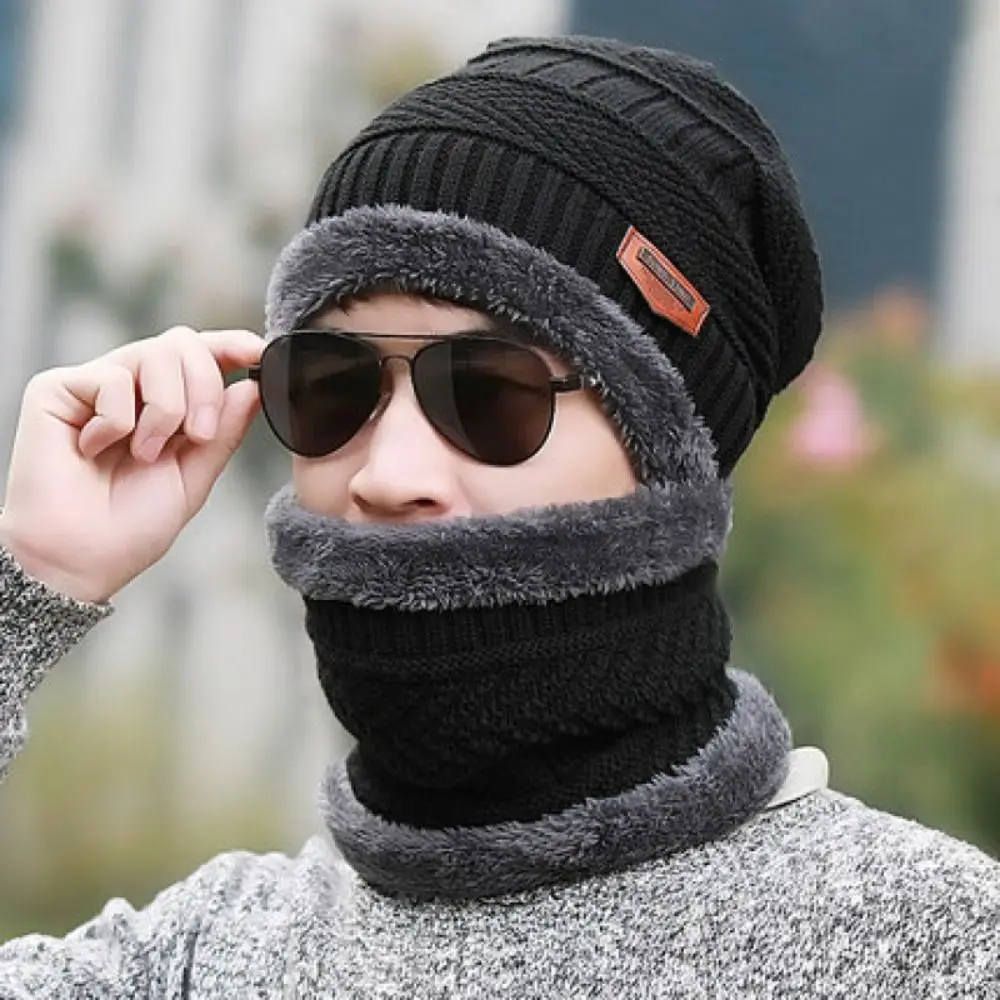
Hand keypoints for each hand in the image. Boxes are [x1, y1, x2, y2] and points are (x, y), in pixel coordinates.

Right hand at [0, 327, 263, 603]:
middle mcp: (130, 387)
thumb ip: (224, 431)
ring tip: (145, 453)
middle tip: (199, 435)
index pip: (201, 355)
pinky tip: (94, 449)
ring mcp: (94, 385)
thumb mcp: (195, 476)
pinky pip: (111, 379)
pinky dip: (117, 421)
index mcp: (166, 404)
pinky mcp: (55, 389)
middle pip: (183, 343)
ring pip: (154, 352)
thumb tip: (250, 387)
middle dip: (204, 386)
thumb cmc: (131, 526)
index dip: (230, 345)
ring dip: (165, 409)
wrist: (81, 557)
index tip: (257, 351)